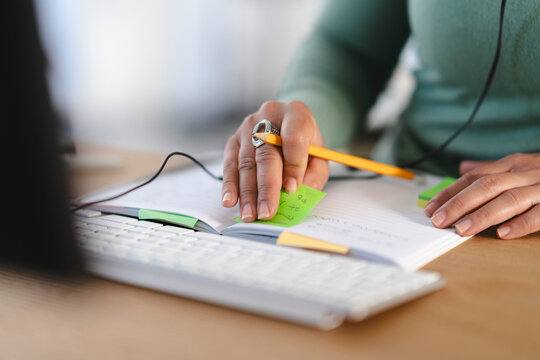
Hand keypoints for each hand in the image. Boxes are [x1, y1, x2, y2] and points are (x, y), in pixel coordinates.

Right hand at [221, 101, 328, 221]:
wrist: (288, 127)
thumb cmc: (305, 145)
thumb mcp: (320, 156)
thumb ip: (314, 174)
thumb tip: (297, 192)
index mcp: (296, 113)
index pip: (294, 137)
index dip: (294, 164)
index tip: (292, 189)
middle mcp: (269, 115)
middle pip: (266, 153)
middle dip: (267, 187)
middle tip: (267, 211)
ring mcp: (248, 127)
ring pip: (246, 162)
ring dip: (247, 193)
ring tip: (251, 214)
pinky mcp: (234, 139)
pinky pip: (229, 164)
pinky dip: (230, 185)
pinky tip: (230, 201)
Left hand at [424, 153, 539, 238]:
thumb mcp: (520, 165)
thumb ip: (492, 169)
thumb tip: (463, 167)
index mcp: (512, 164)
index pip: (473, 177)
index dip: (450, 192)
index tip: (430, 208)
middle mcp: (525, 172)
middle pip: (486, 186)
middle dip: (459, 203)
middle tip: (438, 221)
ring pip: (509, 199)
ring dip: (483, 215)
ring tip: (462, 230)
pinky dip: (522, 223)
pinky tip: (503, 234)